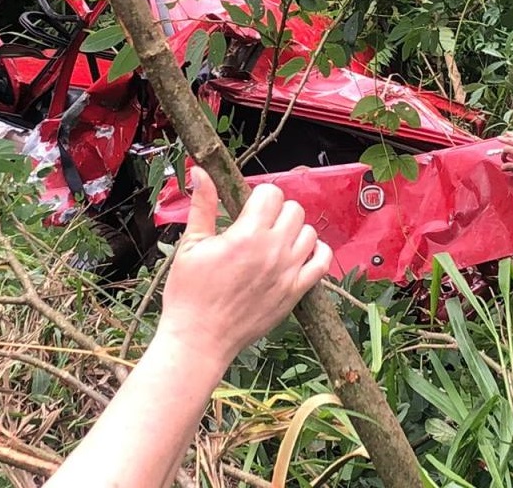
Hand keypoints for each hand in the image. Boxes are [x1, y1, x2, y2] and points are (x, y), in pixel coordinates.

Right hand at [157, 168, 332, 364]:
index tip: (247, 208)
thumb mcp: (190, 245)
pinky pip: (323, 262)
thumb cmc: (189, 294)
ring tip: (274, 242)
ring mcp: (288, 273)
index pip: (272, 193)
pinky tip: (298, 253)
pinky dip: (316, 253)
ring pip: (310, 233)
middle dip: (277, 211)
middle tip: (258, 225)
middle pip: (294, 209)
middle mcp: (273, 251)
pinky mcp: (296, 293)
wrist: (199, 339)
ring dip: (294, 231)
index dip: (259, 196)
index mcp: (246, 235)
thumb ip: (202, 206)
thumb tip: (200, 172)